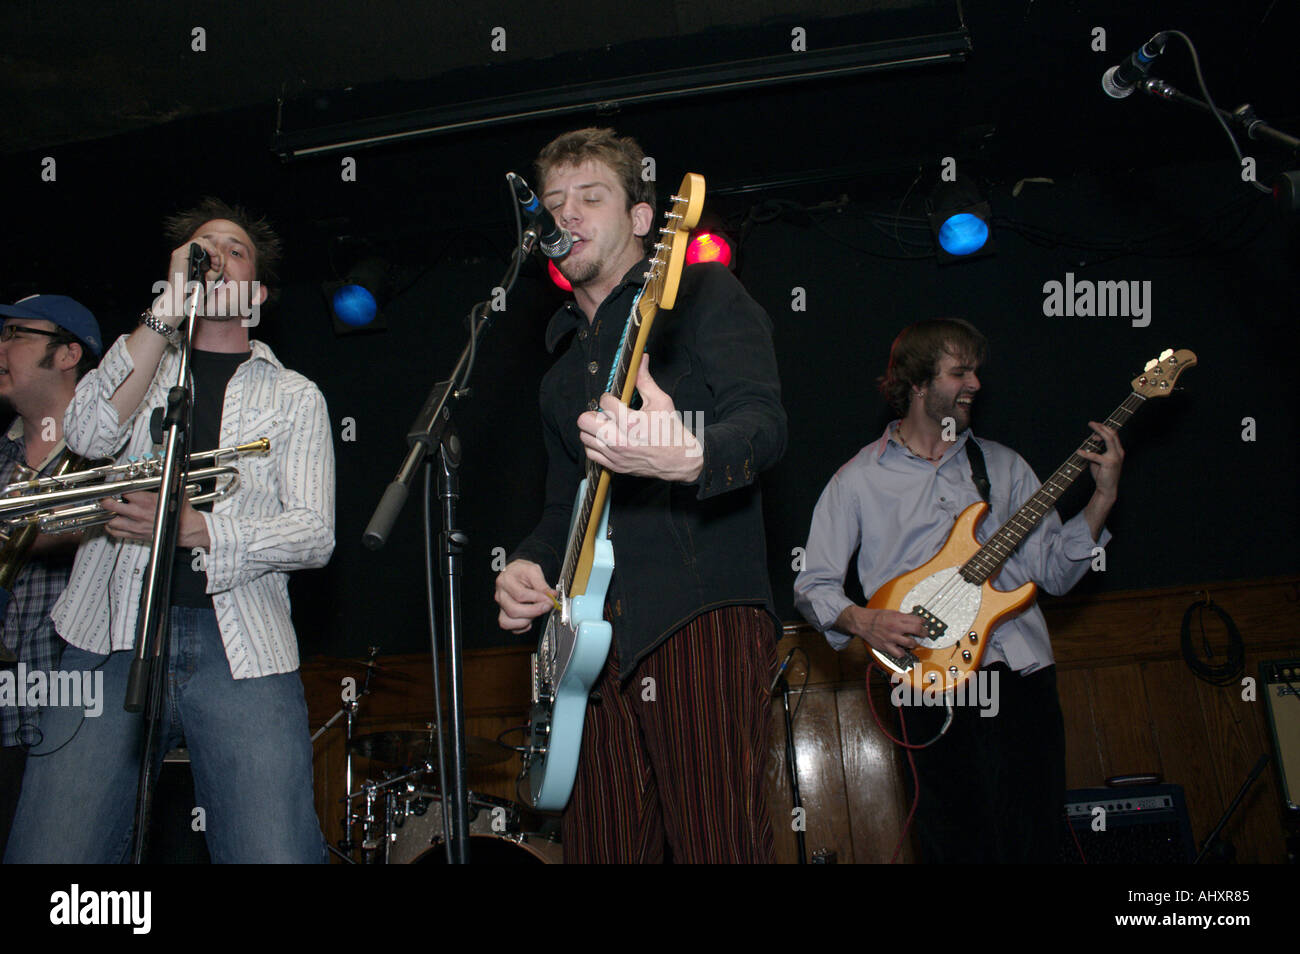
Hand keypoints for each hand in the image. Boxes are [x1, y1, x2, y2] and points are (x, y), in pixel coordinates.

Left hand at [100, 491, 210, 549]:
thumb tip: (163, 472)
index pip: (123, 491)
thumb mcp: (173, 491)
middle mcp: (137, 513)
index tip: (118, 485)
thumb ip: (163, 483)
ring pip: (110, 520)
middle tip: (105, 498)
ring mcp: (135, 525)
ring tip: (108, 511)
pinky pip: (116, 533)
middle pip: (110, 505)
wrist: (185, 528)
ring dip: (107, 515)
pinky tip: (112, 523)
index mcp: (145, 501)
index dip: (119, 486)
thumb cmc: (181, 512)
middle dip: (105, 500)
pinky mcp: (136, 535)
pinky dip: (111, 528)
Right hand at [153, 239, 222, 322]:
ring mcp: (182, 254)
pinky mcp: (179, 254)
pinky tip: (213, 256)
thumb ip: (216, 265)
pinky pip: (197, 242)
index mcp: (193, 261)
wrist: (183, 299)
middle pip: (206, 245)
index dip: (216, 256)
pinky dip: (208, 247)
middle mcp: (186, 256)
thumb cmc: (196, 291)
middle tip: (217, 266)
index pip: (207, 250)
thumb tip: (220, 255)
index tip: (218, 267)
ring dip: (213, 251)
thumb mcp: (211, 276)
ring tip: (215, 264)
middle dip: (216, 254)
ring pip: (203, 241)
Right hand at [495, 559, 555, 633]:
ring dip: (527, 620)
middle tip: (546, 606)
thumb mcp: (533, 570)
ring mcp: (501, 606)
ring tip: (536, 611)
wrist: (515, 572)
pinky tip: (529, 618)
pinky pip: (510, 627)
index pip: (521, 595)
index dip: (537, 599)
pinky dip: (521, 627)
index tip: (549, 599)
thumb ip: (542, 584)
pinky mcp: (504, 615)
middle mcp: (501, 595)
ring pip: (508, 622)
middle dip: (534, 611)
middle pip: (513, 610)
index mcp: (506, 581)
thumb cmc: (521, 571)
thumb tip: (551, 596)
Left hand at [576, 355, 702, 481]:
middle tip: (606, 413)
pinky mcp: (615, 466)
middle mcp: (620, 441)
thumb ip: (645, 380)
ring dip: (593, 429)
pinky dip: (595, 444)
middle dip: (593, 413)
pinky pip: (591, 453)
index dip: (609, 397)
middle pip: (585, 421)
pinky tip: (607, 439)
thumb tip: (641, 359)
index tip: (616, 400)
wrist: (680, 460)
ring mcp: (616, 455)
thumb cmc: (672, 431)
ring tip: (607, 426)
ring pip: (585, 437)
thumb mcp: (661, 401)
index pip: (604, 402)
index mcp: (632, 423)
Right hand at [837, 605, 926, 658]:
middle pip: (917, 630)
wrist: (862, 622)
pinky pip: (899, 653)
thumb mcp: (891, 612)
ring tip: (912, 642)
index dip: (923, 623)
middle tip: (924, 634)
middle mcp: (895, 627)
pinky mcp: (886, 646)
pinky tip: (902, 650)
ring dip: (914, 643)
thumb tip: (914, 618)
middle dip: (923, 633)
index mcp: (897, 618)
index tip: (924, 625)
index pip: (917, 620)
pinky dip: (902, 653)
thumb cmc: (876, 617)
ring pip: (910, 643)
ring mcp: (891, 638)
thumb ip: (903, 616)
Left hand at [1078, 420, 1122, 499]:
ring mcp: (1115, 457)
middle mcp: (1119, 452)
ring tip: (1090, 426)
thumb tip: (1087, 442)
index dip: (1104, 429)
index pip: (1113, 435)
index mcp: (1118, 451)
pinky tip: (1079, 452)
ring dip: (1099, 431)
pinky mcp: (1109, 464)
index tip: (1094, 428)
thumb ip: (1095, 450)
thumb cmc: (1102, 474)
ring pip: (1109, 439)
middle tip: (1091, 423)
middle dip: (1102, 426)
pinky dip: (1086, 453)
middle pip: (1113, 434)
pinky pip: (1096, 456)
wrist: (1107, 488)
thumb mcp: (1098, 460)